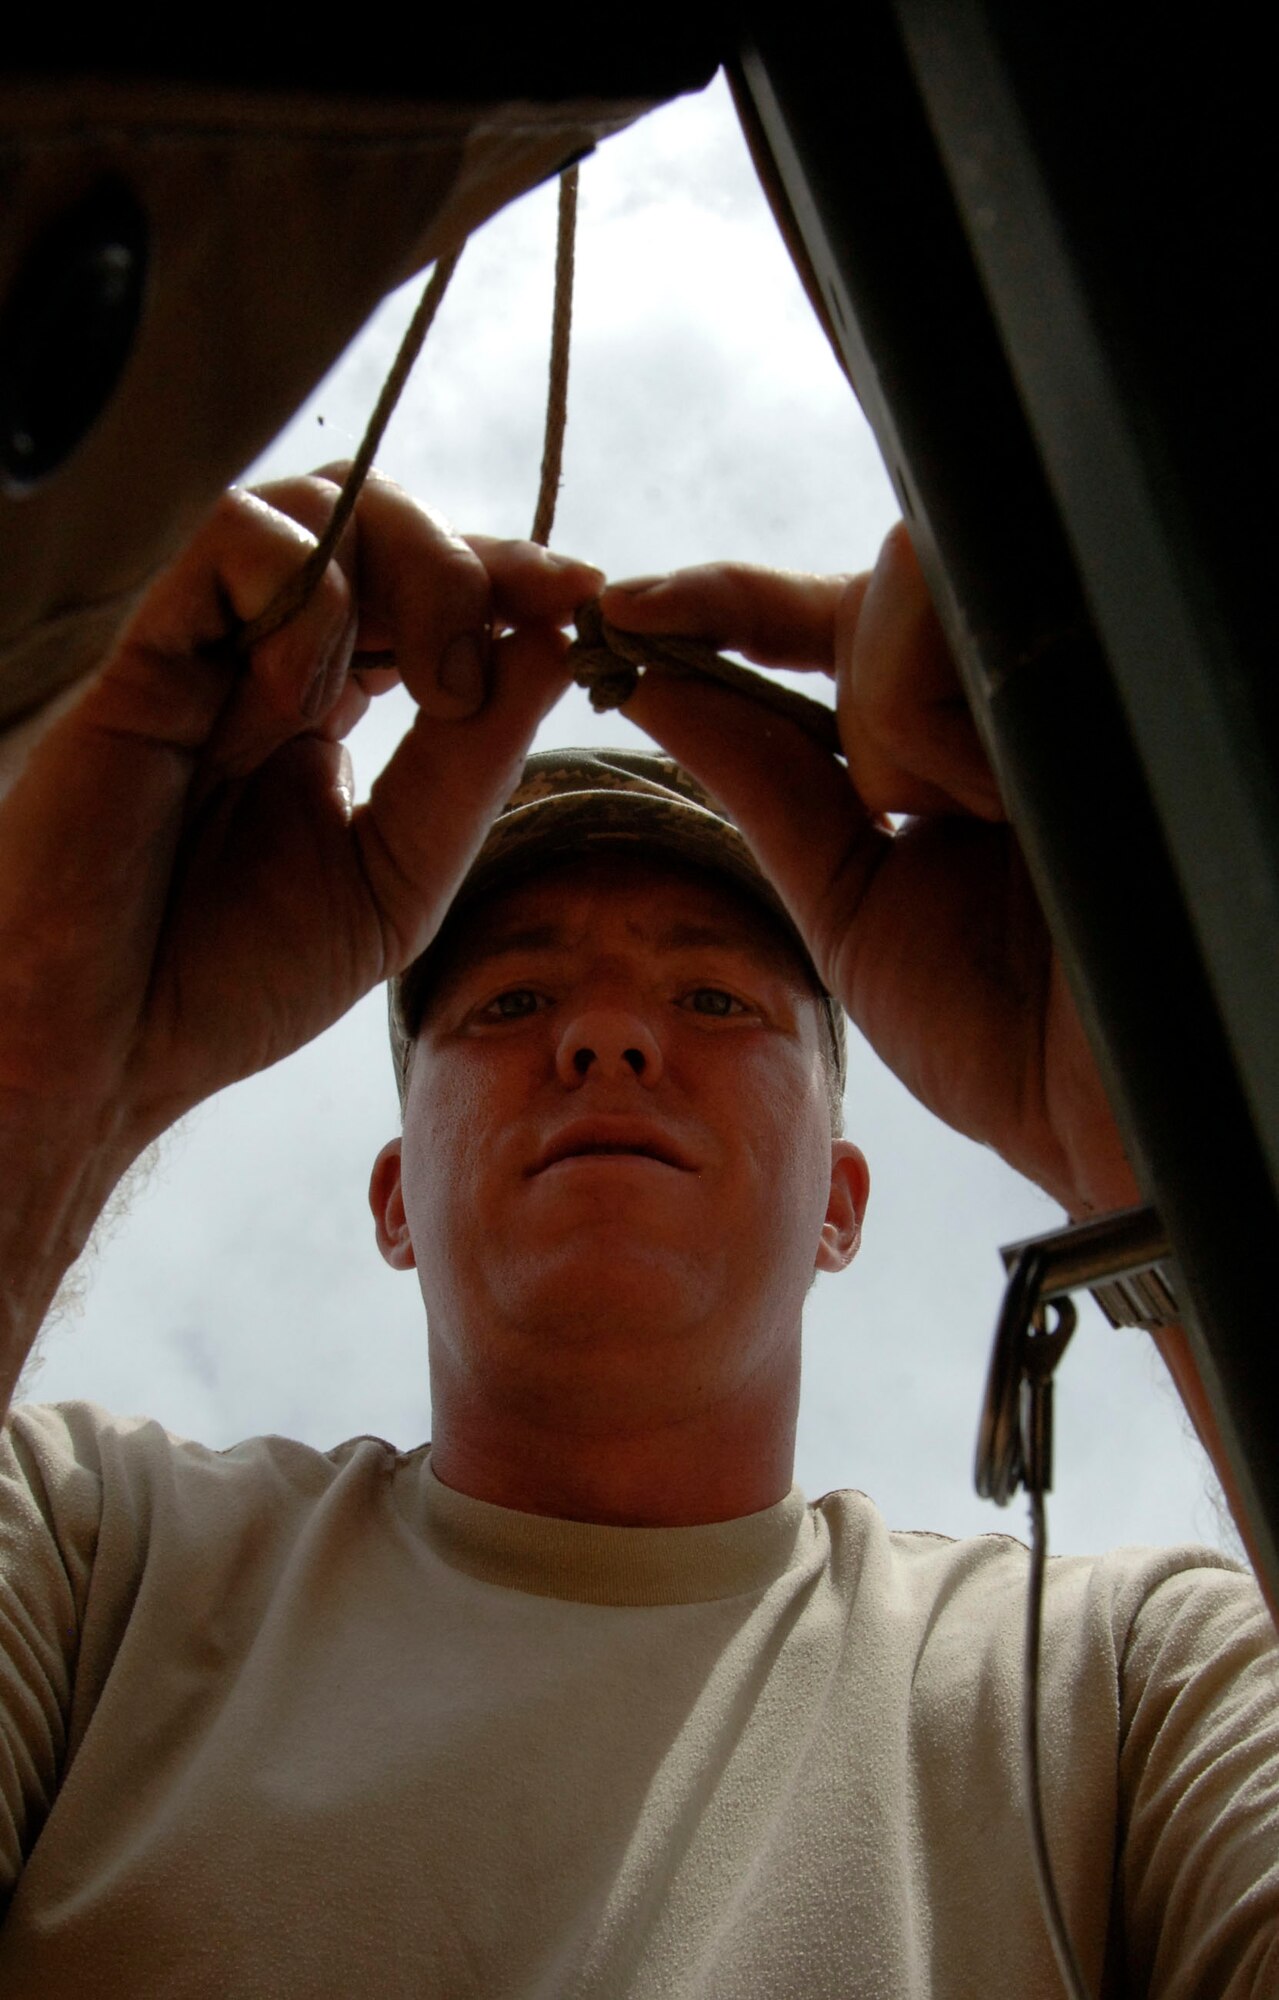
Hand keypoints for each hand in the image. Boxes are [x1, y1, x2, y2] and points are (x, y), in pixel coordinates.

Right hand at [0, 469, 599, 1160]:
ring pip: (319, 504)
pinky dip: (305, 595)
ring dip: (410, 566)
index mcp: (324, 705)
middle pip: (383, 521)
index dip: (510, 577)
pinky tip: (301, 696)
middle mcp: (264, 660)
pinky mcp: (147, 651)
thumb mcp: (398, 879)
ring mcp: (206, 649)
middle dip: (474, 562)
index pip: (426, 592)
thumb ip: (472, 765)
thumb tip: (554, 649)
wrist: (104, 1047)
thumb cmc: (233, 981)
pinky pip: (238, 543)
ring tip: (428, 680)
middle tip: (508, 644)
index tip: (584, 597)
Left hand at [600, 523, 1135, 1217]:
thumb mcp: (847, 897)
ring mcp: (1061, 667)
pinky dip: (929, 721)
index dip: (725, 601)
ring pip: (907, 586)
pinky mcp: (1105, 667)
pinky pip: (956, 625)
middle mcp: (1012, 680)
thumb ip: (764, 783)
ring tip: (966, 818)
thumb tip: (654, 684)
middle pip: (877, 586)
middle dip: (850, 688)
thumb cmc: (994, 1027)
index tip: (622, 609)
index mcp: (954, 725)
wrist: (1099, 1107)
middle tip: (893, 803)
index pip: (829, 617)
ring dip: (892, 713)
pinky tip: (991, 803)